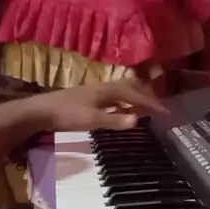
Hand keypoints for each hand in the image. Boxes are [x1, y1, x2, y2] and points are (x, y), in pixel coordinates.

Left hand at [34, 78, 168, 132]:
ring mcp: (97, 92)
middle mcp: (105, 87)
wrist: (42, 111)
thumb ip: (115, 121)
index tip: (167, 112)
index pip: (135, 96)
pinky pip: (115, 97)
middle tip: (159, 107)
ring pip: (123, 91)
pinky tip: (124, 111)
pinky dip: (125, 103)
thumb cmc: (67, 115)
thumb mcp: (92, 120)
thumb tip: (138, 121)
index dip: (152, 104)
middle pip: (131, 88)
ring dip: (136, 99)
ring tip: (146, 108)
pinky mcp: (91, 98)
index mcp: (108, 90)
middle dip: (146, 96)